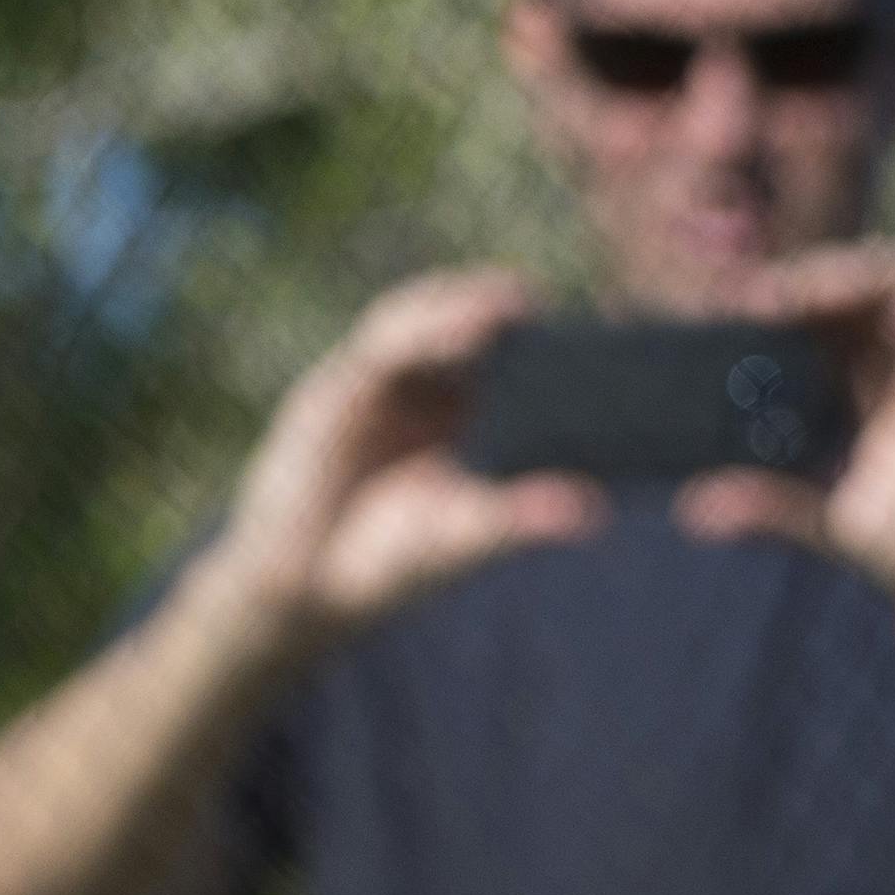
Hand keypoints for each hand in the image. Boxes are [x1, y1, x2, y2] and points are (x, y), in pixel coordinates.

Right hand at [209, 267, 607, 654]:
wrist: (302, 592)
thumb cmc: (387, 565)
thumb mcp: (461, 537)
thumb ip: (518, 519)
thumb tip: (592, 508)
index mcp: (455, 415)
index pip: (498, 355)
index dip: (530, 333)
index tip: (583, 324)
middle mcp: (416, 391)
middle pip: (460, 324)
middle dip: (496, 306)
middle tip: (536, 302)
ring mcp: (371, 387)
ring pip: (417, 321)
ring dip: (459, 306)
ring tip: (507, 303)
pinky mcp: (331, 393)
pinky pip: (379, 346)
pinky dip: (420, 331)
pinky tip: (461, 331)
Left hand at [676, 242, 894, 637]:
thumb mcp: (828, 524)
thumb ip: (772, 509)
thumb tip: (693, 511)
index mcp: (860, 373)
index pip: (823, 307)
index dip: (785, 292)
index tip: (736, 301)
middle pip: (871, 276)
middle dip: (825, 273)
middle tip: (776, 293)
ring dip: (886, 279)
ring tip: (837, 297)